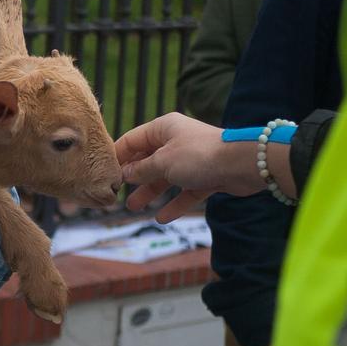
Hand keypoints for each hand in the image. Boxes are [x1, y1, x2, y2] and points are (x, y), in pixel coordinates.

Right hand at [115, 113, 262, 220]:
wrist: (242, 164)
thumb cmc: (199, 155)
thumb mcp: (162, 162)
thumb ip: (141, 170)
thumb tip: (125, 174)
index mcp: (163, 128)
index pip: (132, 140)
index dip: (118, 157)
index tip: (104, 174)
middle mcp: (176, 141)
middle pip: (148, 160)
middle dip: (133, 177)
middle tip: (117, 194)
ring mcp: (191, 159)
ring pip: (165, 177)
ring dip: (150, 192)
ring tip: (134, 207)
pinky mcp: (206, 176)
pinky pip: (185, 191)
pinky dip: (174, 203)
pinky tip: (163, 218)